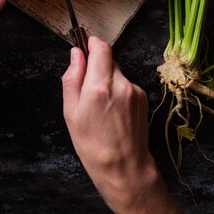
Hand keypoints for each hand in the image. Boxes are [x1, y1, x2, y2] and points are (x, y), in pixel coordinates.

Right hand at [62, 37, 185, 213]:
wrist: (124, 168)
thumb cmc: (92, 144)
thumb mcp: (71, 112)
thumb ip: (72, 78)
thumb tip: (76, 54)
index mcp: (99, 86)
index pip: (101, 47)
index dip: (91, 44)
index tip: (85, 49)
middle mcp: (121, 84)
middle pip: (108, 59)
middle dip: (97, 66)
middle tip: (87, 88)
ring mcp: (134, 90)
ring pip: (117, 72)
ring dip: (107, 79)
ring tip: (101, 106)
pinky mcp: (143, 97)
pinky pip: (126, 84)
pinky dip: (118, 90)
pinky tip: (113, 111)